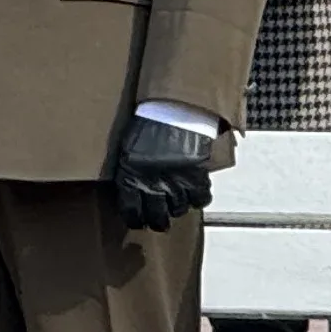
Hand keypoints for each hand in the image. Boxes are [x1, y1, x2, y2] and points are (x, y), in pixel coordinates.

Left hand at [106, 114, 218, 232]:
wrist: (173, 110)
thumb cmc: (147, 123)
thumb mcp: (128, 149)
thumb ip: (129, 171)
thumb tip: (131, 184)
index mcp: (131, 180)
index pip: (132, 213)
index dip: (136, 220)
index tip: (139, 220)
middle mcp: (153, 187)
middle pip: (157, 218)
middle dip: (158, 222)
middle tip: (160, 220)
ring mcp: (176, 184)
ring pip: (179, 210)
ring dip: (179, 208)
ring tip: (178, 201)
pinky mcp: (197, 177)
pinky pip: (201, 199)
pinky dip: (200, 198)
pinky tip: (196, 193)